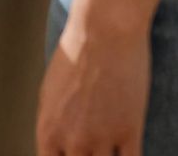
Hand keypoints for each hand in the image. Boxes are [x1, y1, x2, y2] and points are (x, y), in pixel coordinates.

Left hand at [36, 22, 150, 154]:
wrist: (102, 33)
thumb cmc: (75, 55)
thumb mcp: (49, 92)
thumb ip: (53, 123)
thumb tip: (58, 142)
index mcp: (48, 129)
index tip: (70, 155)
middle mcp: (72, 139)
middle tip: (91, 148)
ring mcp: (101, 138)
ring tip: (107, 145)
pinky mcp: (129, 131)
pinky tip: (126, 152)